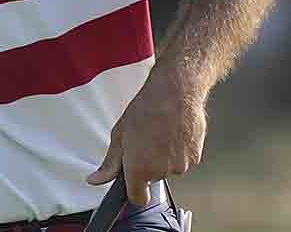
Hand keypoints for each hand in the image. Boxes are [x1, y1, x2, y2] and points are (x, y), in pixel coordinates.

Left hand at [86, 67, 207, 206]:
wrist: (175, 92)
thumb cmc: (146, 109)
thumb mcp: (119, 135)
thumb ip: (109, 164)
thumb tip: (95, 180)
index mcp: (139, 169)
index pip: (138, 198)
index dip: (135, 190)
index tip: (134, 181)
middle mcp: (160, 171)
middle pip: (153, 179)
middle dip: (149, 164)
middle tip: (146, 141)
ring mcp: (180, 165)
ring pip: (170, 168)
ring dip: (165, 156)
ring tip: (161, 133)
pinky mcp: (195, 157)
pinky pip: (184, 159)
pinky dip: (180, 150)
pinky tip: (174, 132)